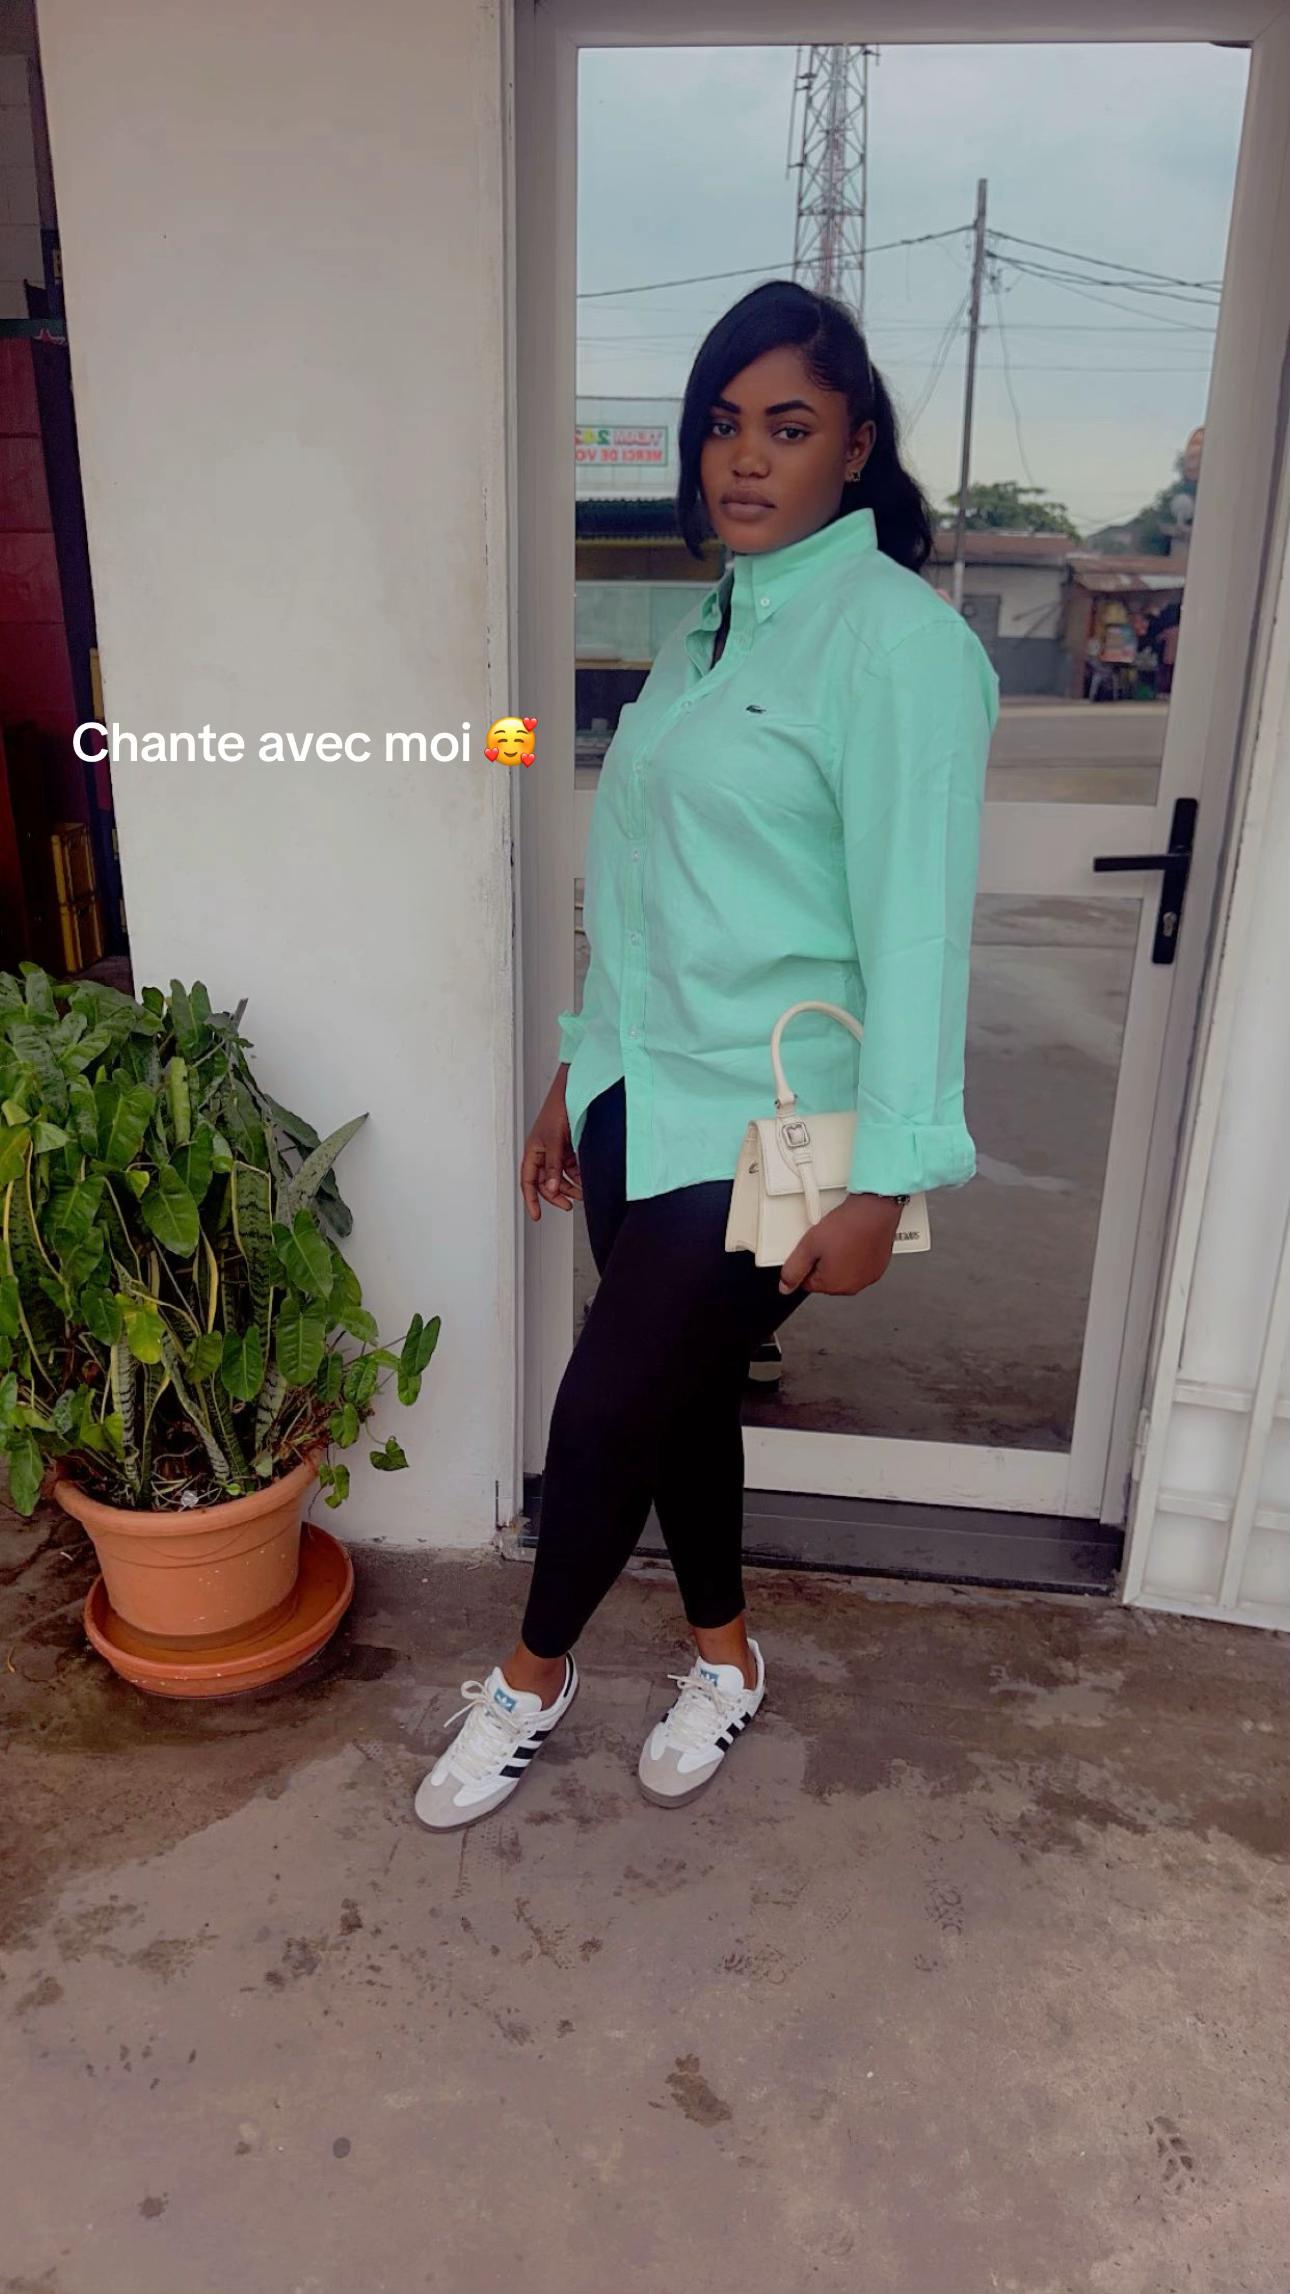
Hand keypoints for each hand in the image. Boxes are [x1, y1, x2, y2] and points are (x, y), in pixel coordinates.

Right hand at [520, 1070, 582, 1220]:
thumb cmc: (556, 1110)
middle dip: (556, 1195)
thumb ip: (553, 1166)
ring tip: (582, 1193)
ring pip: (560, 1176)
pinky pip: (571, 1167)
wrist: (572, 1093)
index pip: (528, 1181)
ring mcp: (556, 1151)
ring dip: (570, 1187)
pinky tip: (585, 1179)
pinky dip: (578, 1175)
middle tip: (568, 1206)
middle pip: (545, 1182)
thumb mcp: (554, 1142)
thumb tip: (551, 1188)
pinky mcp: (568, 1147)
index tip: (536, 1215)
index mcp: (533, 1151)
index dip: (531, 1200)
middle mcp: (543, 1153)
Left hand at [778, 1193, 902, 1295]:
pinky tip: (853, 1241)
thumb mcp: (808, 1246)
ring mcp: (866, 1278)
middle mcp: (851, 1286)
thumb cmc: (847, 1226)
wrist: (874, 1211)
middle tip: (826, 1242)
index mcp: (833, 1285)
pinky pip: (858, 1267)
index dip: (806, 1263)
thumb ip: (794, 1269)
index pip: (807, 1283)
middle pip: (826, 1279)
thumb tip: (785, 1286)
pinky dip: (854, 1257)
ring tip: (841, 1239)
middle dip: (823, 1262)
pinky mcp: (877, 1268)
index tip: (813, 1250)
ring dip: (839, 1260)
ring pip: (843, 1272)